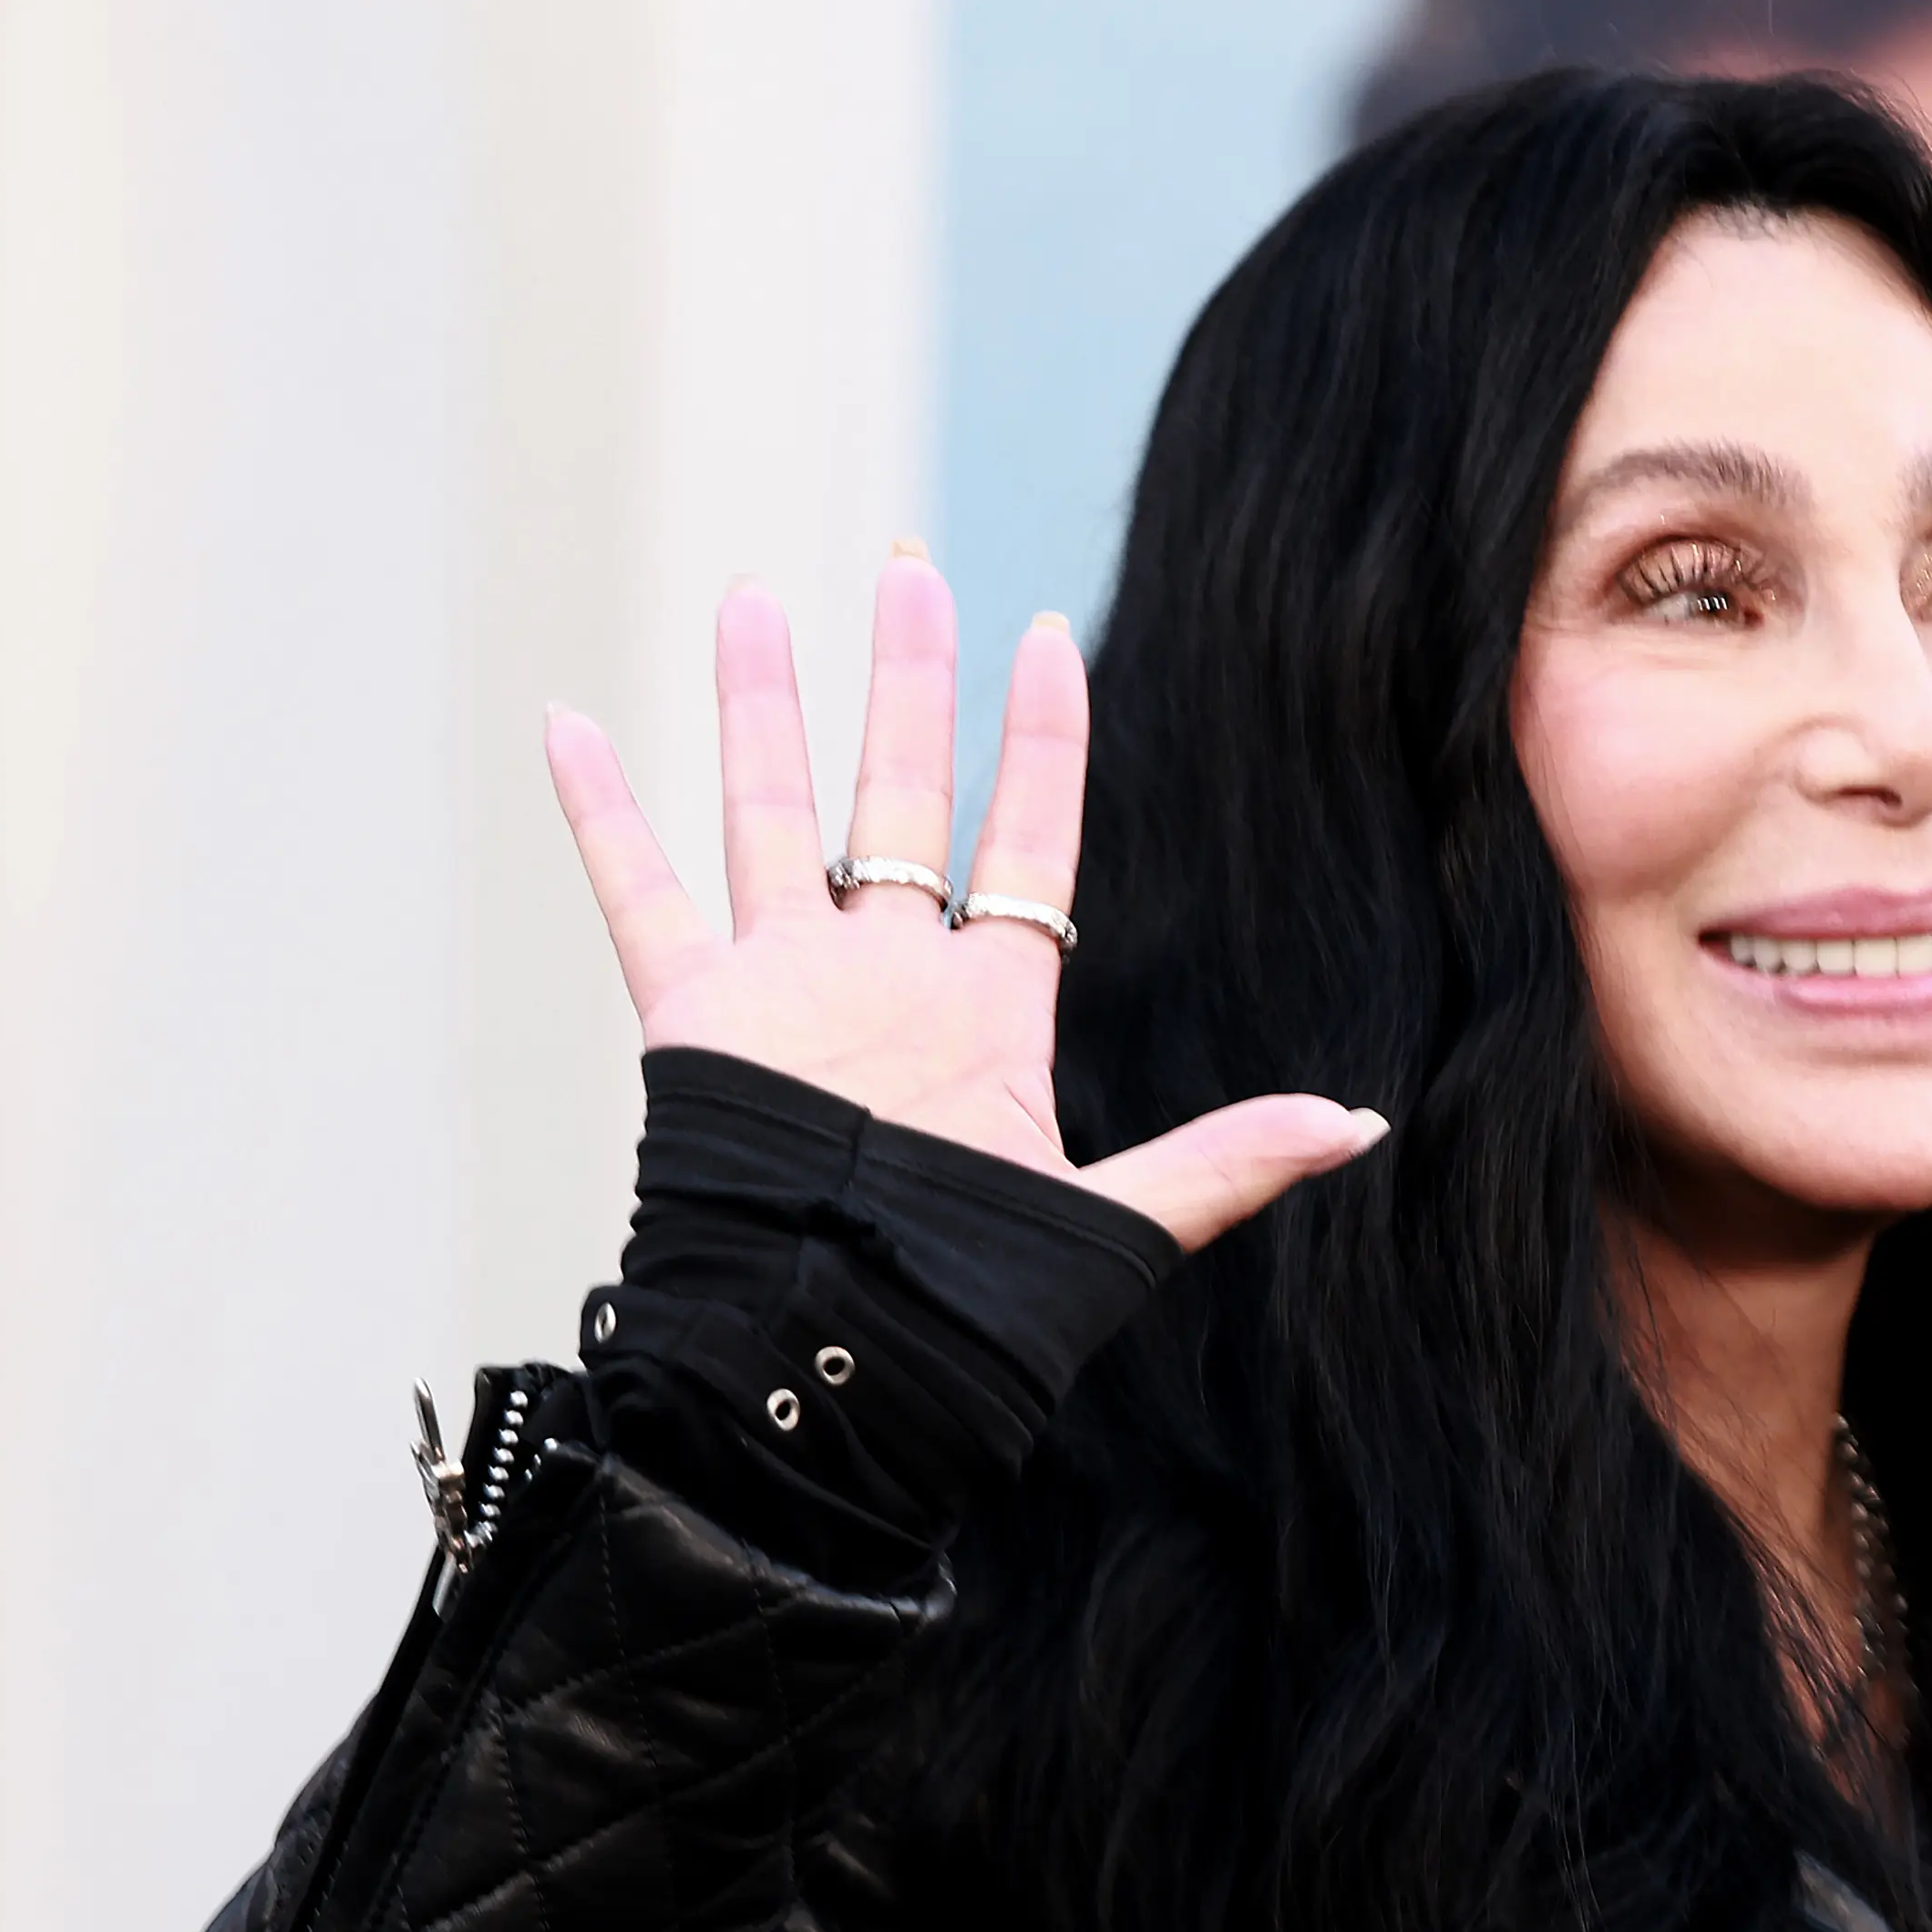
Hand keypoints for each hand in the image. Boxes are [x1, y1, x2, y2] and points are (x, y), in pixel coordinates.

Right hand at [543, 551, 1385, 1250]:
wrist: (842, 1364)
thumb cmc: (978, 1310)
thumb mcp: (1121, 1224)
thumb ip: (1233, 1159)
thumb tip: (1363, 1125)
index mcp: (989, 1009)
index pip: (1026, 842)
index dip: (1041, 743)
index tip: (1047, 637)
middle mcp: (887, 978)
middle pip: (900, 796)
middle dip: (905, 683)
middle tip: (905, 568)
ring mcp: (788, 991)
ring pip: (768, 814)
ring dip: (760, 707)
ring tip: (752, 597)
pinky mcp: (697, 1021)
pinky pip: (640, 896)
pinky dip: (600, 813)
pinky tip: (567, 723)